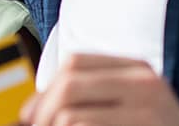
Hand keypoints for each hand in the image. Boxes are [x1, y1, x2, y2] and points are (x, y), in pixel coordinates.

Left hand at [20, 54, 178, 125]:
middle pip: (68, 83)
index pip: (75, 62)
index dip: (44, 89)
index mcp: (138, 70)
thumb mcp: (131, 110)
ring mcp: (147, 108)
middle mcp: (145, 82)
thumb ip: (93, 100)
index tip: (30, 116)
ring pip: (69, 114)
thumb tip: (30, 112)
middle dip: (42, 112)